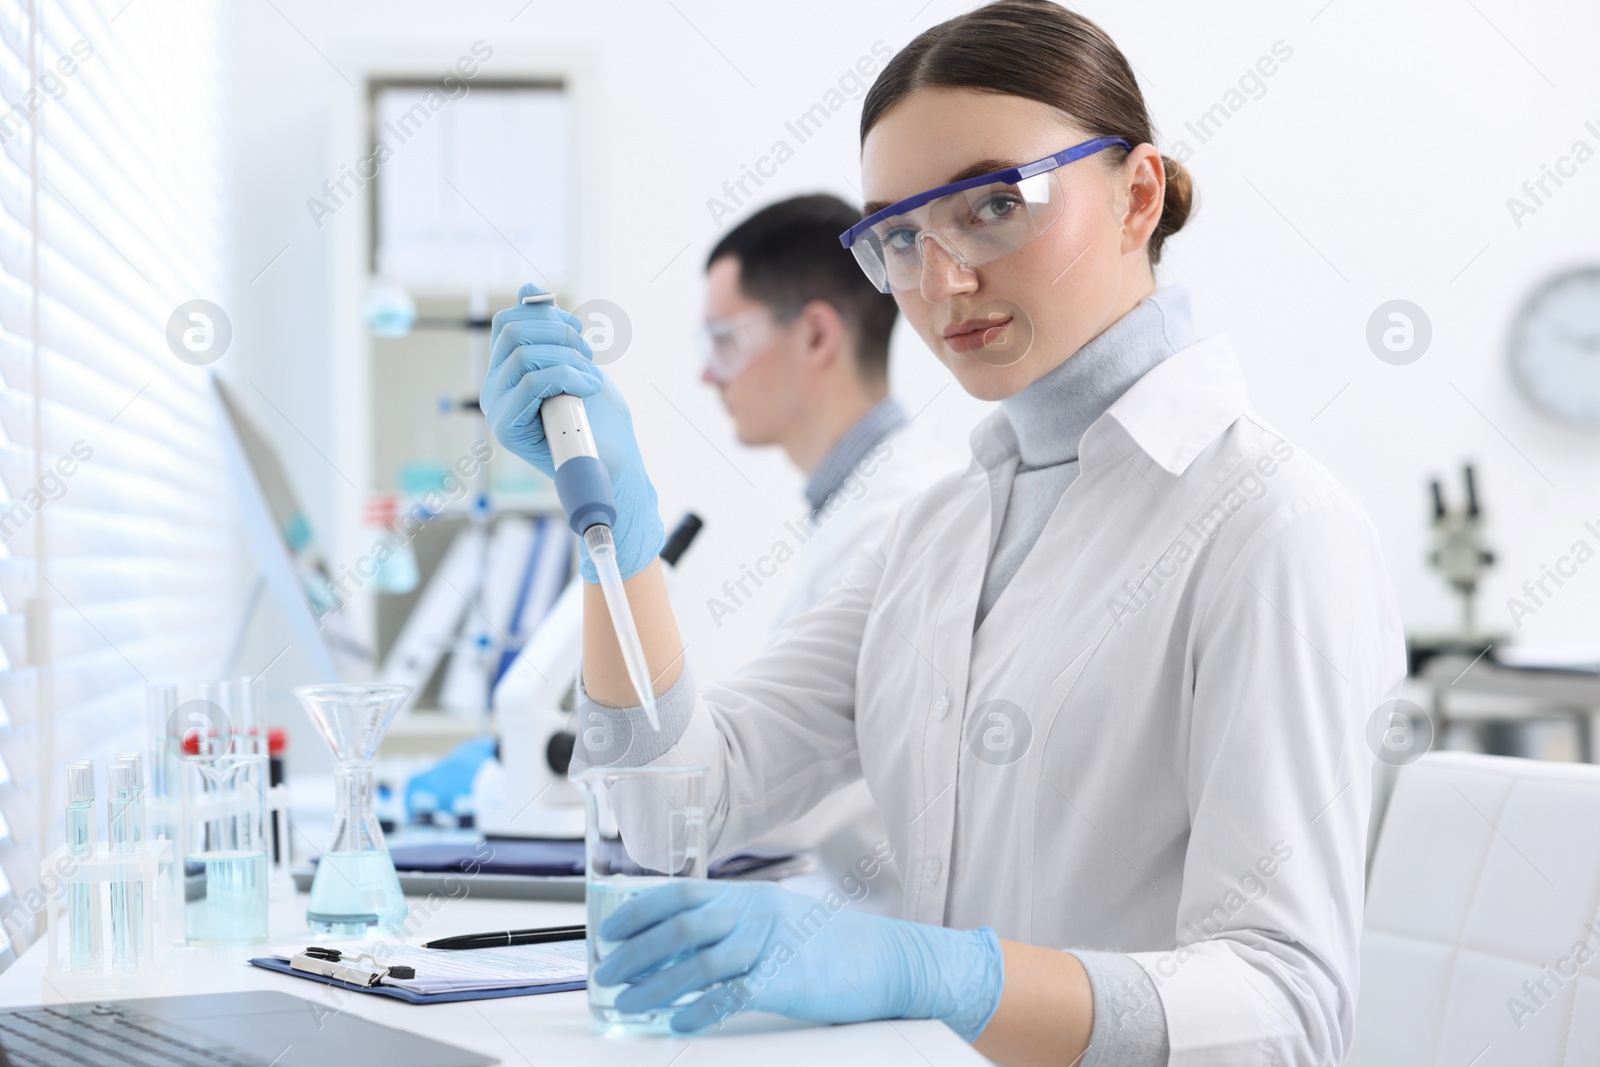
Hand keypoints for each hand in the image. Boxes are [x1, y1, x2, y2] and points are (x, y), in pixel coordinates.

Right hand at [480, 282, 662, 580]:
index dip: (546, 317)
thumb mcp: (577, 361)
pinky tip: (589, 388)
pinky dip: (568, 377)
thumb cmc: (600, 418)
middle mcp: (495, 388)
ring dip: (568, 358)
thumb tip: (529, 287)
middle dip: (559, 334)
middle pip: (512, 332)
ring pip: (523, 355)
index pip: (508, 322)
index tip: (578, 334)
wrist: (616, 465)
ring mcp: (497, 408)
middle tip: (588, 356)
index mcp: (506, 371)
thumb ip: (552, 328)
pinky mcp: (507, 429)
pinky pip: (532, 382)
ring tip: (591, 378)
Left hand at [591, 880, 1003, 1038]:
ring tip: (630, 1003)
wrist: (891, 962)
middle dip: (635, 952)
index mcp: (750, 896)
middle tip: (607, 973)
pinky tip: (678, 1022)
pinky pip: (732, 995)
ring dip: (656, 985)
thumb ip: (735, 928)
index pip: (681, 894)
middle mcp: (757, 912)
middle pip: (681, 927)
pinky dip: (700, 1009)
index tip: (609, 932)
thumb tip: (678, 950)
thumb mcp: (779, 923)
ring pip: (699, 962)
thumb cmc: (832, 948)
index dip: (639, 911)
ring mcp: (773, 944)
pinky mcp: (788, 980)